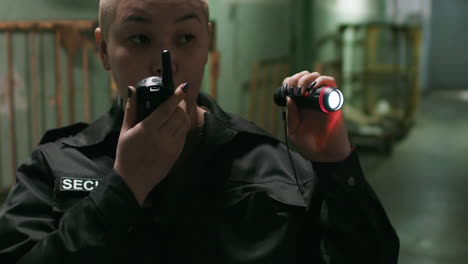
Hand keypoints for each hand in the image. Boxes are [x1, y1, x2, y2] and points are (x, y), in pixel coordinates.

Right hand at [114, 83, 190, 204]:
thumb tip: (132, 89)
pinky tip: (175, 125)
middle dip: (181, 104)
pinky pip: (184, 135)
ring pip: (184, 124)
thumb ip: (131, 109)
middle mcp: (162, 137)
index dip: (177, 96)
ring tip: (178, 110)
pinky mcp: (177, 154)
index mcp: (148, 130)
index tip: (184, 87)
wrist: (133, 181)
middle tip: (178, 99)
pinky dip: (182, 127)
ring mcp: (171, 146)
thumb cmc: (126, 155)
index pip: (167, 109)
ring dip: (183, 115)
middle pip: (179, 115)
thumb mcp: (125, 131)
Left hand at [283, 71, 351, 161]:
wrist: (327, 156)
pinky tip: (313, 88)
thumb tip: (289, 98)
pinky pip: (330, 83)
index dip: (288, 82)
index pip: (293, 85)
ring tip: (302, 91)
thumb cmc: (309, 147)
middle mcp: (310, 100)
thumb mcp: (294, 132)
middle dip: (296, 78)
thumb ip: (291, 116)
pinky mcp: (334, 101)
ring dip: (307, 78)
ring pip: (316, 76)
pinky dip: (322, 80)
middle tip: (294, 90)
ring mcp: (322, 99)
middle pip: (303, 76)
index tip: (286, 89)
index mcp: (299, 105)